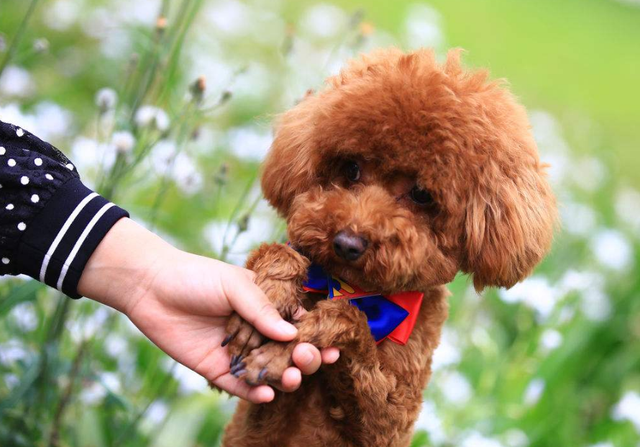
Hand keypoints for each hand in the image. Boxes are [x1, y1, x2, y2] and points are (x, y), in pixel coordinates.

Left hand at [78, 218, 338, 402]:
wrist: (151, 287)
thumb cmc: (196, 276)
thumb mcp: (234, 284)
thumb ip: (262, 309)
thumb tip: (292, 333)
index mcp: (265, 307)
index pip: (298, 325)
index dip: (317, 336)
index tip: (334, 345)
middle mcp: (255, 331)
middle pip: (288, 353)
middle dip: (304, 359)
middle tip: (307, 359)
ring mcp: (237, 351)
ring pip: (268, 371)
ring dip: (284, 378)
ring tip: (291, 379)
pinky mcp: (216, 369)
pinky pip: (239, 386)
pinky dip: (255, 392)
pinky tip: (267, 393)